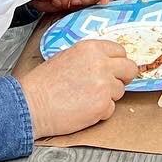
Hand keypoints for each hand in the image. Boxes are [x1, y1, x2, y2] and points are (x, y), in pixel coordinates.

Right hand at [15, 38, 137, 138]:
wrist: (31, 104)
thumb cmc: (43, 83)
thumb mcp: (67, 56)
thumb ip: (90, 57)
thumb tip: (106, 62)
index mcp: (91, 48)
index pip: (120, 51)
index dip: (118, 62)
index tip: (114, 69)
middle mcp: (101, 64)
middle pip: (130, 69)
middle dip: (122, 78)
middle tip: (109, 85)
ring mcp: (104, 85)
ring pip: (120, 91)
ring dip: (108, 96)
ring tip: (86, 98)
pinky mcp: (102, 105)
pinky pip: (111, 109)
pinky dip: (100, 112)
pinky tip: (83, 109)